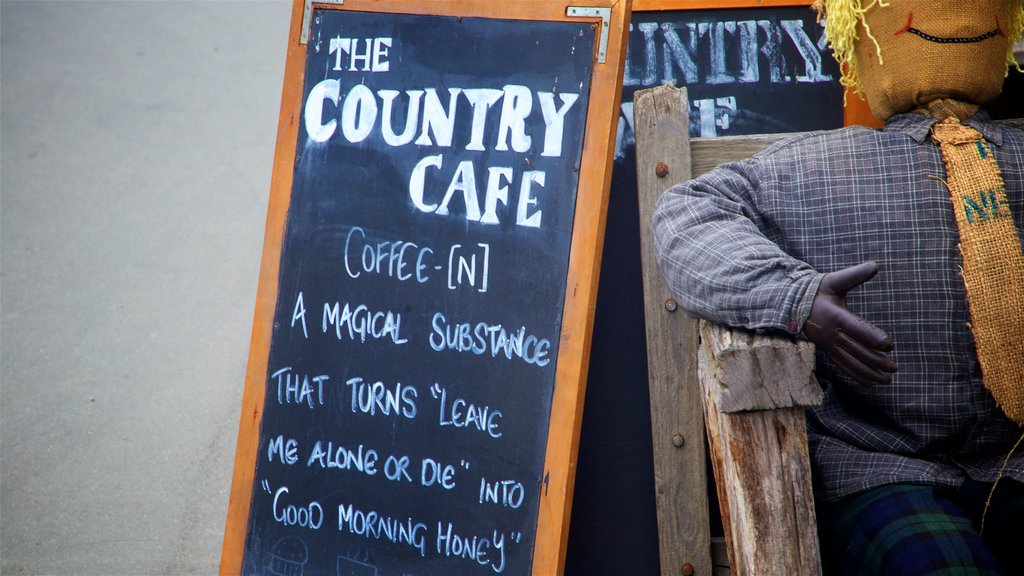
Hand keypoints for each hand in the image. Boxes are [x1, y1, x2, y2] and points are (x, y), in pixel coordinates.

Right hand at [803, 262, 896, 385]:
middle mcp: (831, 333)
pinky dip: (857, 375)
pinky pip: (843, 365)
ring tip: (887, 379)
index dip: (873, 337)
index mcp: (835, 315)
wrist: (792, 304)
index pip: (857, 328)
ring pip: (851, 361)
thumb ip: (855, 275)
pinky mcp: (827, 350)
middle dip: (876, 360)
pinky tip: (870, 383)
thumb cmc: (818, 290)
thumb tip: (876, 265)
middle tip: (894, 367)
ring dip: (869, 372)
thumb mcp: (834, 280)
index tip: (890, 345)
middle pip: (857, 349)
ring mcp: (828, 344)